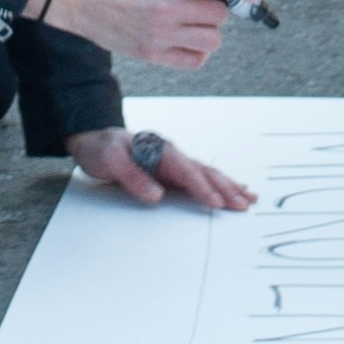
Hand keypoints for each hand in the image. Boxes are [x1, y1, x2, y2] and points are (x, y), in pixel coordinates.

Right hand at [43, 0, 260, 68]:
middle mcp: (167, 8)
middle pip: (219, 15)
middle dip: (217, 8)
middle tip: (204, 3)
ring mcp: (160, 35)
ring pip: (212, 40)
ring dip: (210, 30)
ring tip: (195, 22)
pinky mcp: (152, 54)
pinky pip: (194, 61)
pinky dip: (199, 52)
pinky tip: (188, 39)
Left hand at [66, 126, 257, 211]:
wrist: (94, 139)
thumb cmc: (101, 148)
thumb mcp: (109, 160)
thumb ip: (132, 176)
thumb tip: (157, 195)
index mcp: (160, 150)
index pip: (186, 172)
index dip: (203, 188)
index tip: (218, 203)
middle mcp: (171, 154)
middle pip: (204, 172)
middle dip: (226, 188)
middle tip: (244, 204)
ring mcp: (173, 162)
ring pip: (206, 174)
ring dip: (228, 186)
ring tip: (249, 197)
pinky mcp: (172, 170)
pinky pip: (199, 176)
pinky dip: (218, 183)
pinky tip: (232, 188)